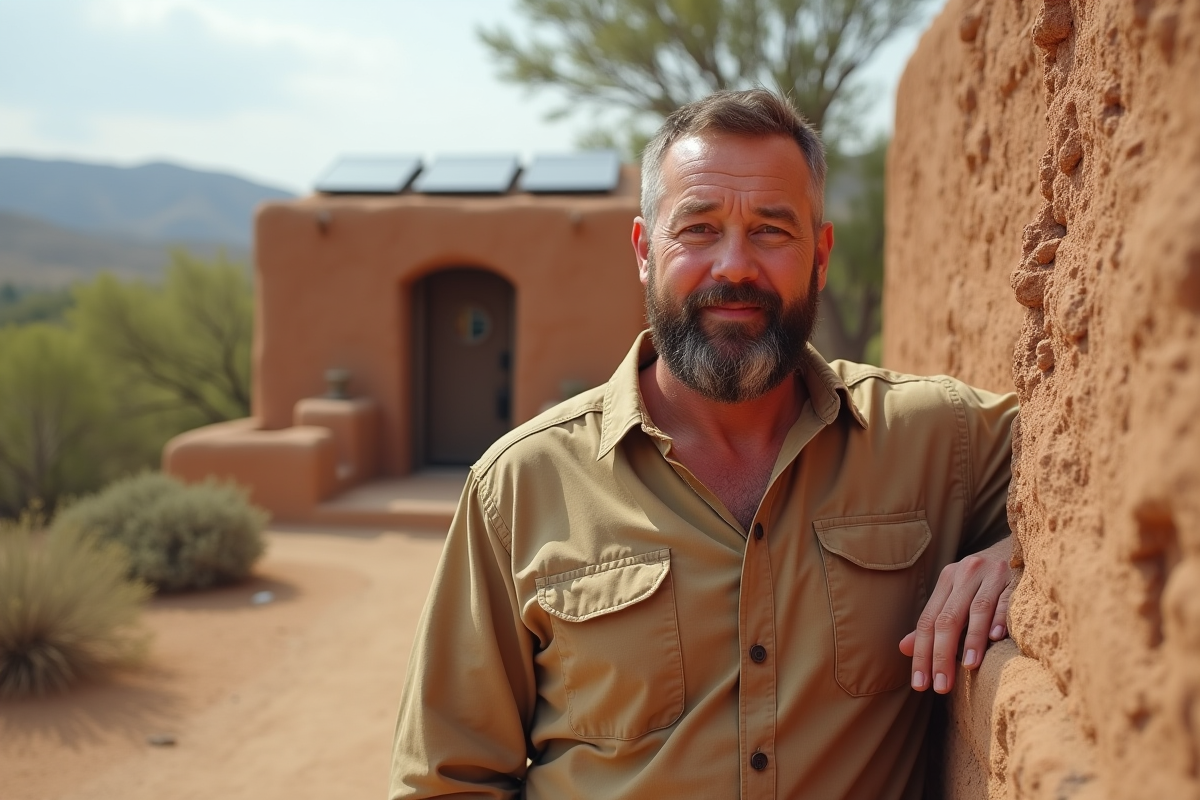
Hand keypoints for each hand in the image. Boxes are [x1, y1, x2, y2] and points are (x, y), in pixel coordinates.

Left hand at [898, 536, 1013, 693]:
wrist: (1021, 547)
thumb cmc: (985, 581)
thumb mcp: (957, 595)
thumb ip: (934, 622)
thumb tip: (904, 648)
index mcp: (948, 580)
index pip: (928, 621)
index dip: (921, 653)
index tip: (919, 684)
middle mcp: (965, 574)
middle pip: (948, 618)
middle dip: (941, 655)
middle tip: (940, 686)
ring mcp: (991, 574)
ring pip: (976, 609)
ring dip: (971, 639)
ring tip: (967, 666)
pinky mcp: (1015, 578)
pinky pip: (1006, 600)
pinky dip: (999, 618)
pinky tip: (996, 637)